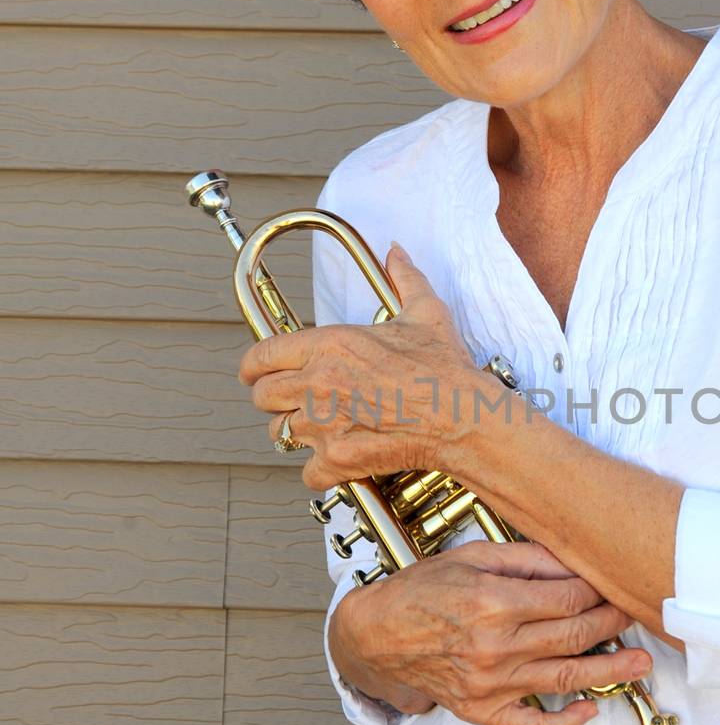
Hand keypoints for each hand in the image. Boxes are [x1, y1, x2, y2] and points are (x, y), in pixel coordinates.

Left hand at [237, 243, 482, 489]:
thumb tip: (397, 252)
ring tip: (321, 429)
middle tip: (292, 402)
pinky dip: (321, 469)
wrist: (461, 417)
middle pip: (263, 397)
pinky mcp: (337, 458)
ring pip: (281, 435)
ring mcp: (324, 424)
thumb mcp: (425, 314)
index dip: (252, 367)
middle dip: (273, 400)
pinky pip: (309, 471)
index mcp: (329, 345)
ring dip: (297, 434)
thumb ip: (404, 279)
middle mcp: (318, 384)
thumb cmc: (444, 369)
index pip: (261, 356)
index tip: (254, 373)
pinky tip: (339, 458)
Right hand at [331, 540, 653, 724]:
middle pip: (574, 636)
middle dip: (613, 625)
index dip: (599, 593)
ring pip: (564, 679)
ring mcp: (489, 684)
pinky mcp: (480, 711)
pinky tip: (588, 711)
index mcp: (493, 602)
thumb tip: (576, 563)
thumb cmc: (422, 590)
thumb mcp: (472, 557)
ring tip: (640, 664)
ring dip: (610, 672)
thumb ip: (527, 560)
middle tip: (637, 616)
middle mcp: (495, 646)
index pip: (568, 599)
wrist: (375, 636)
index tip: (615, 586)